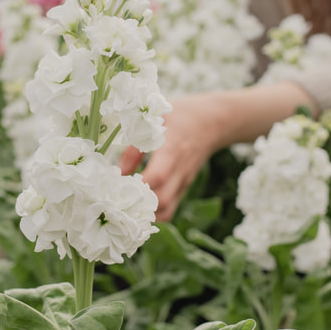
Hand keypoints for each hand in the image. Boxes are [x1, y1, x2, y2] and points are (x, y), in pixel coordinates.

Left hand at [120, 92, 228, 221]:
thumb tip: (118, 173)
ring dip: (146, 213)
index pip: (158, 175)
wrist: (213, 122)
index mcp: (173, 149)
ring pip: (167, 209)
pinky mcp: (184, 187)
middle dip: (139, 204)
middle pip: (163, 199)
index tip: (117, 184)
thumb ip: (136, 146)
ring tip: (127, 206)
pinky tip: (139, 207)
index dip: (138, 184)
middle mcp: (180, 169)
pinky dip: (154, 213)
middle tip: (118, 198)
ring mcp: (184, 181)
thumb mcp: (154, 121)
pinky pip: (170, 208)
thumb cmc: (180, 116)